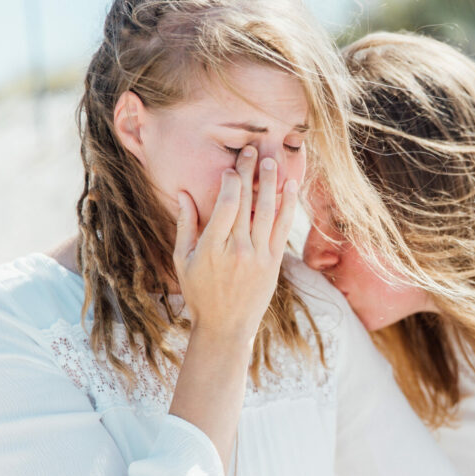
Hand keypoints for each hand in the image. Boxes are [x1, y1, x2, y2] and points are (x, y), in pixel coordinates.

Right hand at [173, 146, 297, 342]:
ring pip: (267, 212)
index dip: (231, 181)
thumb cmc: (199, 292)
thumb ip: (185, 225)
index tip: (232, 166)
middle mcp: (238, 249)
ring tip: (272, 160)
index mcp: (212, 247)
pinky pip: (282, 228)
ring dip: (271, 184)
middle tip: (252, 149)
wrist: (226, 326)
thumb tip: (183, 193)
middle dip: (250, 173)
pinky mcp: (273, 262)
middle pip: (247, 203)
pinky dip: (288, 206)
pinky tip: (291, 187)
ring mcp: (258, 256)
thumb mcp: (184, 260)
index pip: (226, 204)